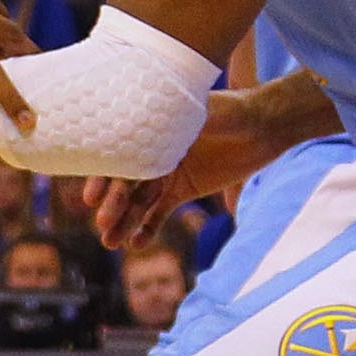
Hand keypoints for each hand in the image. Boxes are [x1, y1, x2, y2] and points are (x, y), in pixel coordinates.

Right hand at [80, 90, 283, 249]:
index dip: (105, 177)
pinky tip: (135, 245)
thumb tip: (147, 126)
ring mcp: (166, 174)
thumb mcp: (200, 111)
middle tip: (103, 224)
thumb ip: (175, 122)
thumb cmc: (232, 110)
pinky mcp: (182, 191)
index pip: (120, 156)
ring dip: (123, 222)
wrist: (263, 126)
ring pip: (138, 202)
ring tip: (110, 243)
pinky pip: (159, 213)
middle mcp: (152, 153)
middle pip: (126, 182)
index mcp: (150, 130)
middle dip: (113, 204)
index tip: (92, 196)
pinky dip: (147, 229)